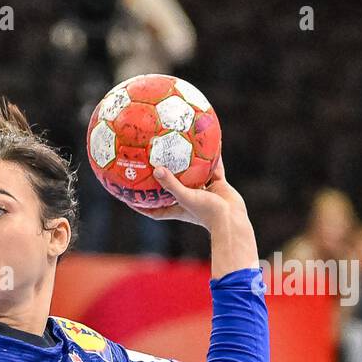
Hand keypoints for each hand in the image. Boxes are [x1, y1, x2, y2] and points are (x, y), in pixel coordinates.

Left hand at [129, 158, 257, 277]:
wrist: (232, 218)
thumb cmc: (206, 212)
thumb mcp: (185, 197)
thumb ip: (171, 184)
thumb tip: (156, 169)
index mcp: (177, 209)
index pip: (155, 210)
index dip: (142, 206)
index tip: (129, 199)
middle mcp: (189, 201)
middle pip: (172, 190)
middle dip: (164, 181)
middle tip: (152, 166)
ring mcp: (204, 193)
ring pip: (193, 177)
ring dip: (188, 166)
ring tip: (180, 150)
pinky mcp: (218, 186)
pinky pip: (213, 168)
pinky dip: (212, 158)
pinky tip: (209, 143)